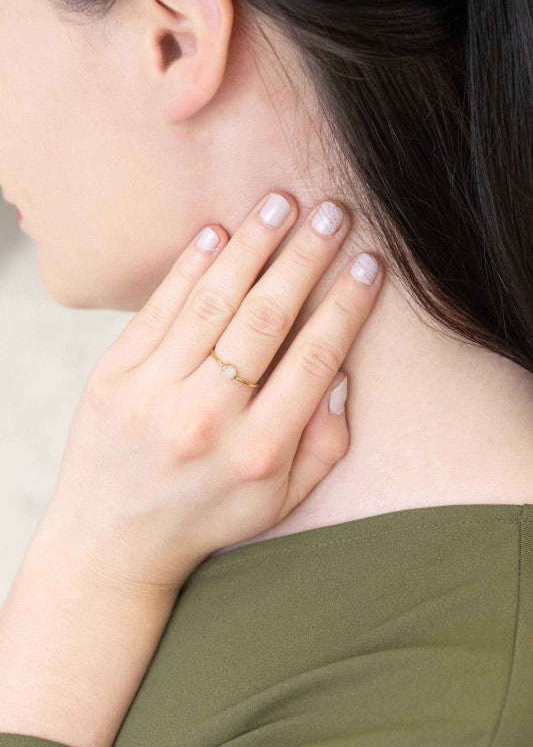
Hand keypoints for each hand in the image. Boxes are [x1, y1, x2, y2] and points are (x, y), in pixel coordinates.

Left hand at [42, 190, 384, 592]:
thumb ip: (323, 443)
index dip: (346, 304)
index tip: (368, 263)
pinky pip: (158, 309)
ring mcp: (152, 394)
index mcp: (257, 452)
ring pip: (212, 302)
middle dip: (305, 257)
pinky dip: (189, 266)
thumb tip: (342, 372)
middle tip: (332, 212)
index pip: (314, 358)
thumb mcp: (279, 501)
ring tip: (280, 204)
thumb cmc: (205, 517)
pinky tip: (217, 232)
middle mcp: (205, 418)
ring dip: (251, 246)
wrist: (112, 542)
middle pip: (265, 318)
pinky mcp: (113, 377)